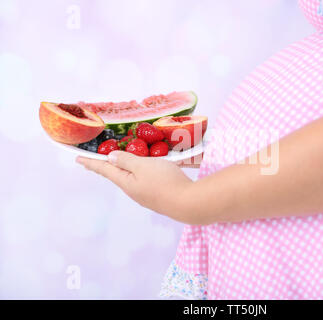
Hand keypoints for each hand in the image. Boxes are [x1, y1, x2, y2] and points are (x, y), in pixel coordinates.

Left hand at [76, 151, 197, 222]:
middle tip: (95, 161)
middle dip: (107, 167)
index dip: (92, 162)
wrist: (188, 203)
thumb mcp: (143, 166)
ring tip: (121, 163)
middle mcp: (133, 191)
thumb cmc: (164, 181)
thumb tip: (111, 158)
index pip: (105, 169)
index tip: (77, 158)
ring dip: (125, 169)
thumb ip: (127, 160)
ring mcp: (146, 195)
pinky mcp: (159, 196)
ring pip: (132, 179)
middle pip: (117, 175)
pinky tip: (147, 170)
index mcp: (126, 182)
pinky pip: (144, 181)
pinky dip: (140, 173)